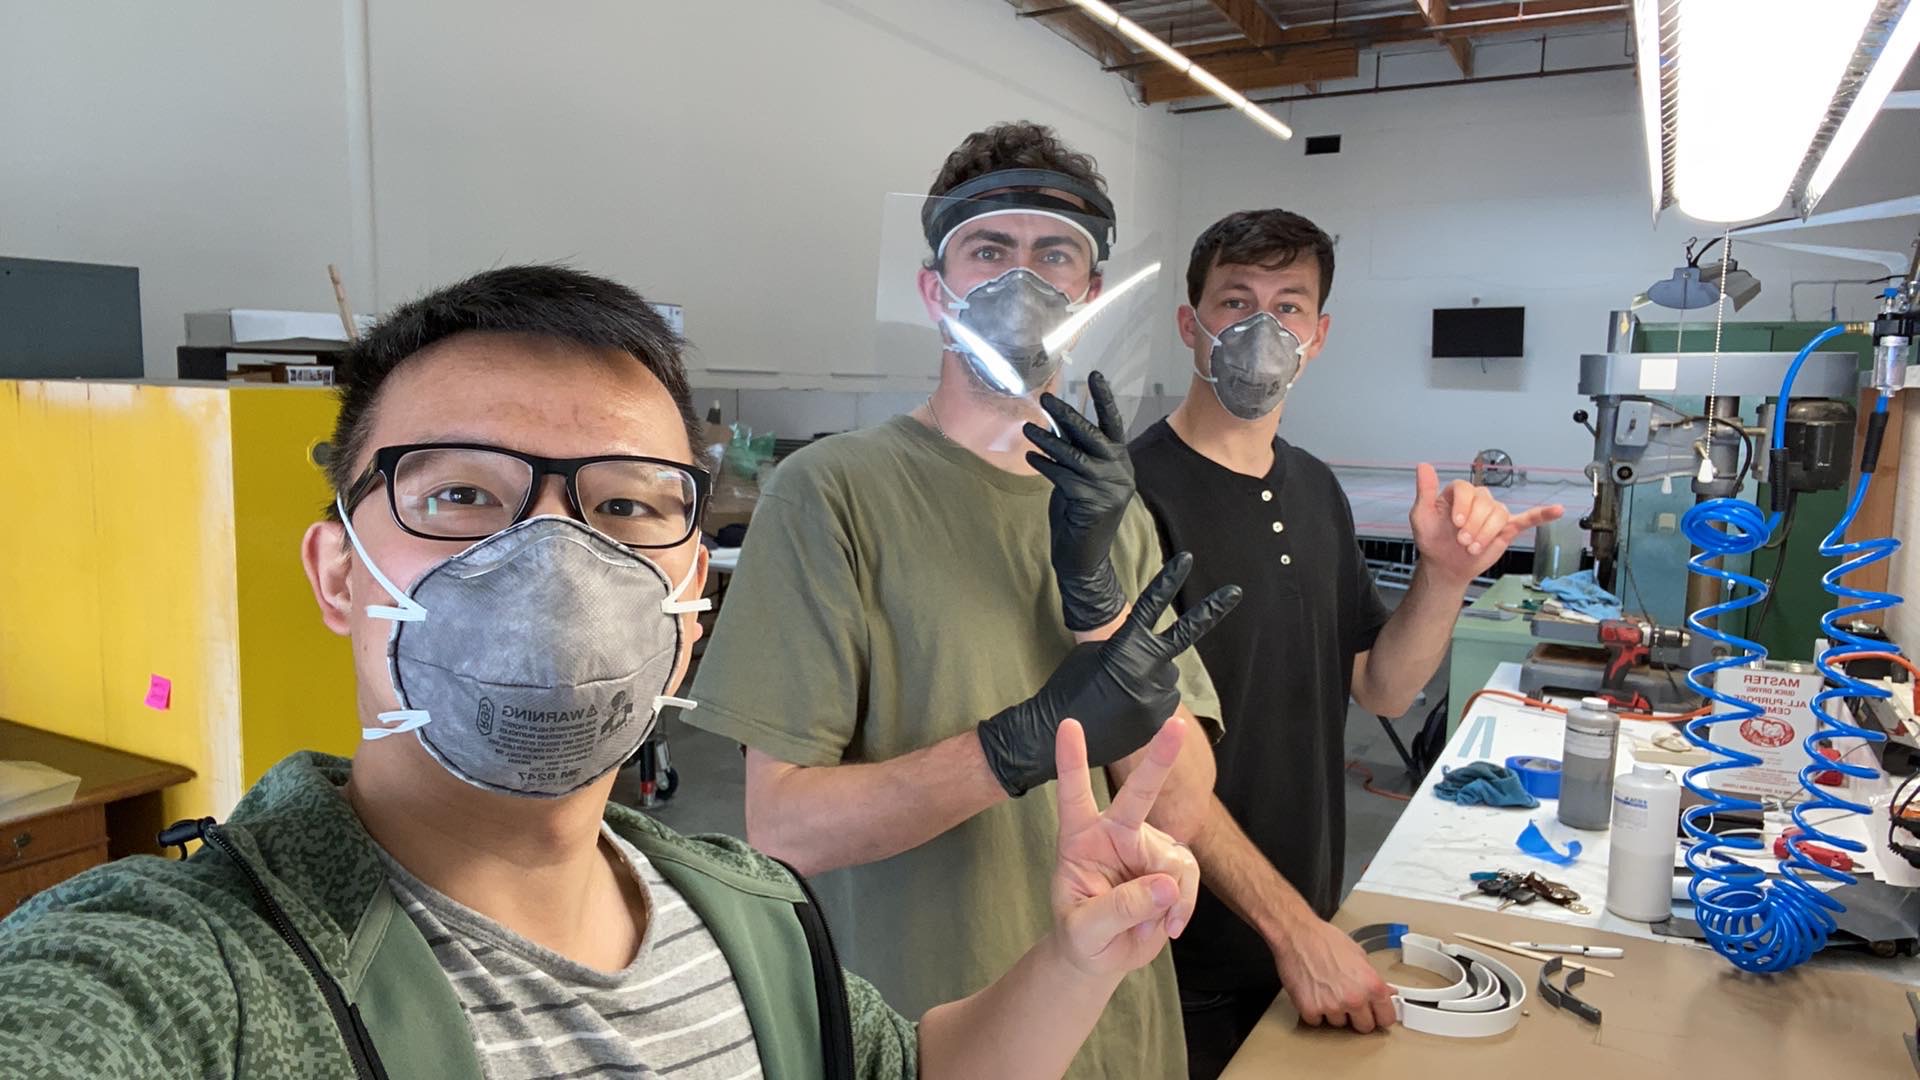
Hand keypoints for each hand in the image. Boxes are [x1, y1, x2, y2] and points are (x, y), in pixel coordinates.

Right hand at [977, 553, 1241, 795]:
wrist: (1053, 735)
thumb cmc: (1067, 688)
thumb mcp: (1090, 654)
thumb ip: (1121, 644)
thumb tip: (1141, 645)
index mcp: (1126, 646)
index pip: (1151, 606)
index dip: (1168, 580)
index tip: (1186, 559)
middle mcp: (1148, 669)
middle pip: (1185, 635)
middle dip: (1211, 612)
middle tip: (1235, 591)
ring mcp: (1157, 696)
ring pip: (1166, 677)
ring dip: (1151, 679)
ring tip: (1120, 694)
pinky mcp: (1158, 720)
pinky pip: (1162, 702)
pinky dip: (1148, 703)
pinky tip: (1124, 711)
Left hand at [1025, 370, 1134, 630]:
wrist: (1084, 559)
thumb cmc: (1079, 515)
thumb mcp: (1081, 477)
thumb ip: (1075, 450)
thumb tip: (1057, 417)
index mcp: (1120, 461)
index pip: (1113, 423)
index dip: (1104, 398)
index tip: (1095, 374)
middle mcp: (1120, 471)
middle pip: (1093, 434)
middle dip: (1068, 413)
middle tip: (1045, 398)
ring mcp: (1108, 488)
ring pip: (1073, 455)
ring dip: (1047, 440)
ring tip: (1027, 428)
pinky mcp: (1091, 503)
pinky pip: (1062, 476)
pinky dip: (1045, 465)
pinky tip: (1031, 458)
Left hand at [1051, 717, 1200, 977]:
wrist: (1103, 955)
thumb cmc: (1082, 936)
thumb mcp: (1086, 931)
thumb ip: (1120, 908)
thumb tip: (1166, 885)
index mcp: (1079, 839)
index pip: (1073, 795)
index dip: (1071, 761)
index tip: (1068, 724)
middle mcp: (1115, 833)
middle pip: (1139, 793)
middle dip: (1160, 759)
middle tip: (1176, 726)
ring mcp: (1145, 846)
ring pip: (1175, 860)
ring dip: (1172, 898)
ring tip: (1155, 926)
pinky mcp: (1171, 864)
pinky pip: (1188, 877)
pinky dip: (1184, 906)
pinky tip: (1170, 925)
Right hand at [1273, 918, 1396, 1032]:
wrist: (1296, 934)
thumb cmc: (1324, 939)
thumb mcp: (1359, 955)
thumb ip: (1373, 979)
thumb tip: (1385, 991)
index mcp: (1371, 985)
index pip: (1386, 1018)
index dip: (1381, 1015)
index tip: (1377, 1015)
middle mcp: (1354, 998)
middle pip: (1364, 1026)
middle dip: (1358, 1016)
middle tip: (1349, 1001)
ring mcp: (1332, 1006)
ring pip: (1339, 1024)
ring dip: (1335, 1012)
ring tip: (1327, 990)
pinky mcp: (1310, 1009)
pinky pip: (1317, 1021)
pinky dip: (1314, 1011)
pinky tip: (1314, 993)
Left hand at [1408, 463, 1563, 587]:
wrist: (1445, 565)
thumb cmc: (1432, 539)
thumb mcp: (1422, 515)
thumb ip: (1425, 490)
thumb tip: (1423, 465)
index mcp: (1459, 494)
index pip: (1467, 489)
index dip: (1463, 507)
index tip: (1456, 525)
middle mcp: (1479, 500)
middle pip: (1484, 503)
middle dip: (1474, 526)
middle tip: (1463, 542)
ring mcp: (1494, 514)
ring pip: (1499, 514)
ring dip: (1487, 533)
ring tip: (1473, 547)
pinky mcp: (1506, 528)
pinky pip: (1528, 518)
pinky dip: (1543, 514)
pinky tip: (1557, 510)